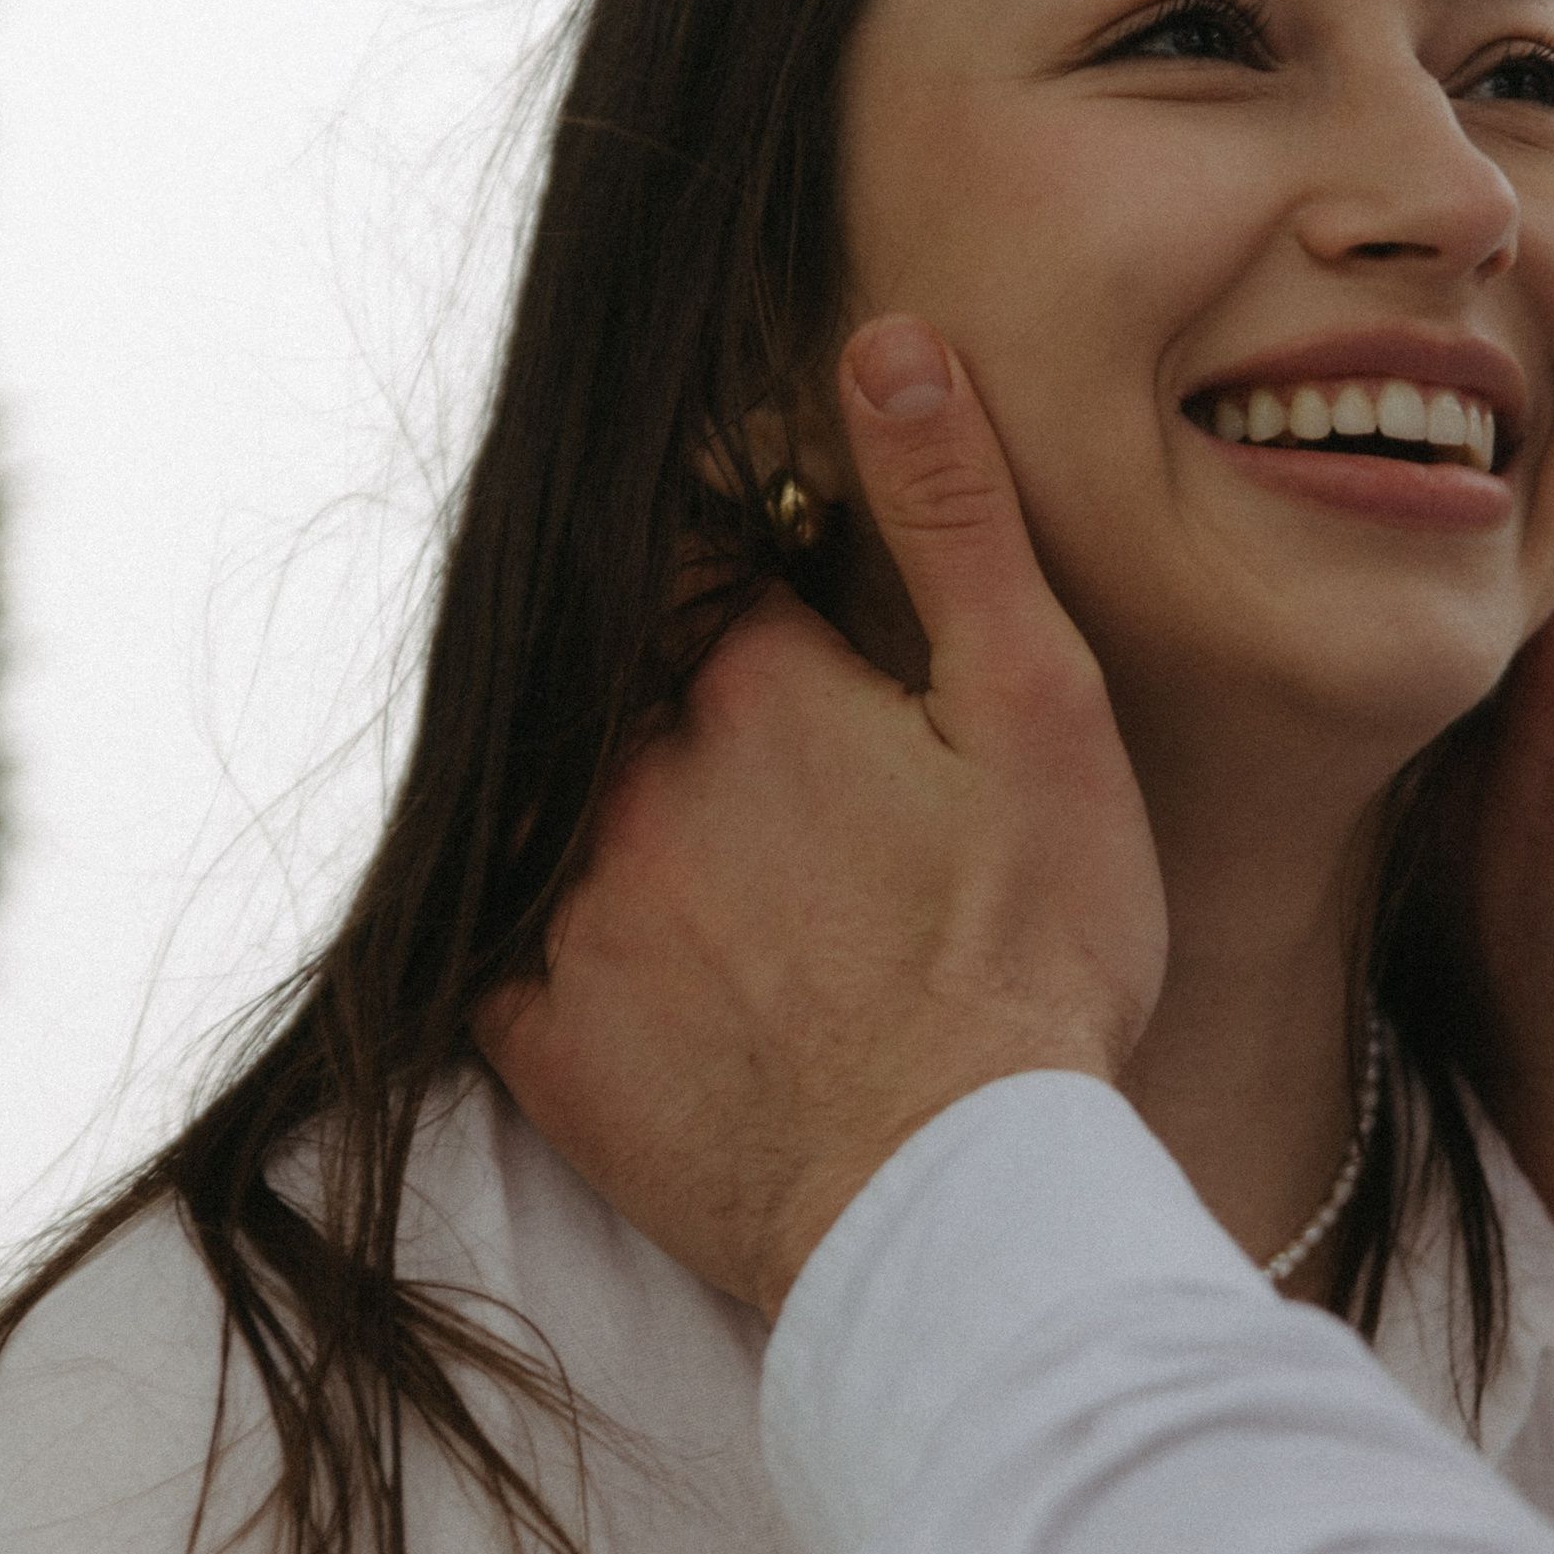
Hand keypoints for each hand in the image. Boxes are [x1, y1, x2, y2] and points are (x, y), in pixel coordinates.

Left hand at [481, 319, 1166, 1314]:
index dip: (754, 602)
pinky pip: (512, 957)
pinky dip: (574, 955)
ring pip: (567, 818)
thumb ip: (953, 519)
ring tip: (758, 915)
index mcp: (750, 679)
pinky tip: (676, 994)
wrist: (959, 1211)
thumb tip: (881, 342)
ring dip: (639, 837)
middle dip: (694, 723)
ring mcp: (569, 910)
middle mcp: (630, 775)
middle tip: (807, 822)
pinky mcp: (537, 1041)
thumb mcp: (1040, 713)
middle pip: (628, 694)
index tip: (808, 668)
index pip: (704, 571)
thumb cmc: (1032, 965)